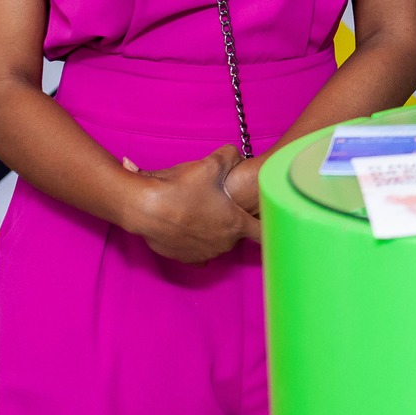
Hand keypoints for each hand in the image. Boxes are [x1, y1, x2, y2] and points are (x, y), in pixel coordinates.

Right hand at [123, 144, 260, 262]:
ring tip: (202, 210)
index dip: (270, 224)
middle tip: (224, 202)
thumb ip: (232, 157)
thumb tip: (237, 156)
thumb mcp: (213, 163)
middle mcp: (223, 244)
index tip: (272, 220)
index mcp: (235, 224)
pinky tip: (190, 224)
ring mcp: (203, 253)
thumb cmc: (180, 187)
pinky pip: (198, 249)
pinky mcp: (183, 258)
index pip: (264, 232)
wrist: (144, 208)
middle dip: (234, 218)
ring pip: (217, 241)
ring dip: (215, 229)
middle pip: (238, 233)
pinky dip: (197, 239)